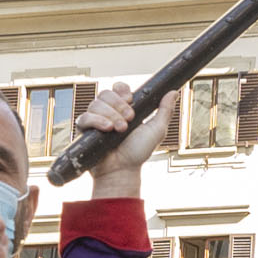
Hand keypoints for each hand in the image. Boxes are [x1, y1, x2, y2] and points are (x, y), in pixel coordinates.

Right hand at [81, 82, 172, 197]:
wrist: (123, 170)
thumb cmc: (138, 152)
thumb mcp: (157, 130)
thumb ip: (164, 111)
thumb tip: (173, 92)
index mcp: (122, 108)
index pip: (117, 88)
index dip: (122, 90)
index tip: (130, 99)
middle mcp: (107, 111)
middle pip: (106, 93)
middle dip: (119, 104)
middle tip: (129, 119)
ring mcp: (95, 120)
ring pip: (95, 103)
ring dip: (111, 115)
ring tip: (120, 130)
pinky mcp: (84, 130)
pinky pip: (84, 117)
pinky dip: (96, 121)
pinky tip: (107, 129)